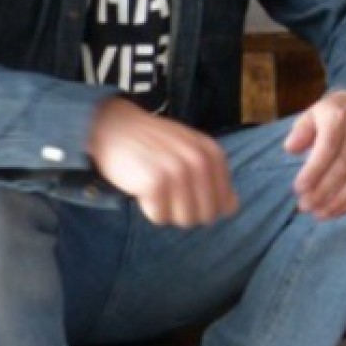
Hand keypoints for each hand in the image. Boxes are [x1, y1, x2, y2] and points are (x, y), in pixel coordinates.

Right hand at [89, 99, 238, 227]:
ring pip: (183, 219)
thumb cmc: (153, 142)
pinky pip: (160, 217)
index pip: (225, 205)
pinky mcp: (155, 182)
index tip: (185, 190)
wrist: (114, 125)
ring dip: (166, 209)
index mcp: (213, 154)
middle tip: (167, 188)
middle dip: (186, 210)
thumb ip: (213, 176)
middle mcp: (199, 161)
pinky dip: (148, 208)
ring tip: (154, 184)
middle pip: (205, 216)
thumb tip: (232, 207)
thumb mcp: (190, 150)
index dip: (203, 205)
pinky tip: (141, 185)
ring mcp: (178, 171)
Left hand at [285, 91, 345, 220]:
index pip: (327, 148)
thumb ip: (300, 132)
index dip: (313, 171)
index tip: (298, 189)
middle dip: (323, 191)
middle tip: (305, 206)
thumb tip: (290, 149)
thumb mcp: (310, 115)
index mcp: (339, 117)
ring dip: (338, 201)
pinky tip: (337, 211)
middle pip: (343, 167)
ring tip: (319, 213)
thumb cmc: (330, 116)